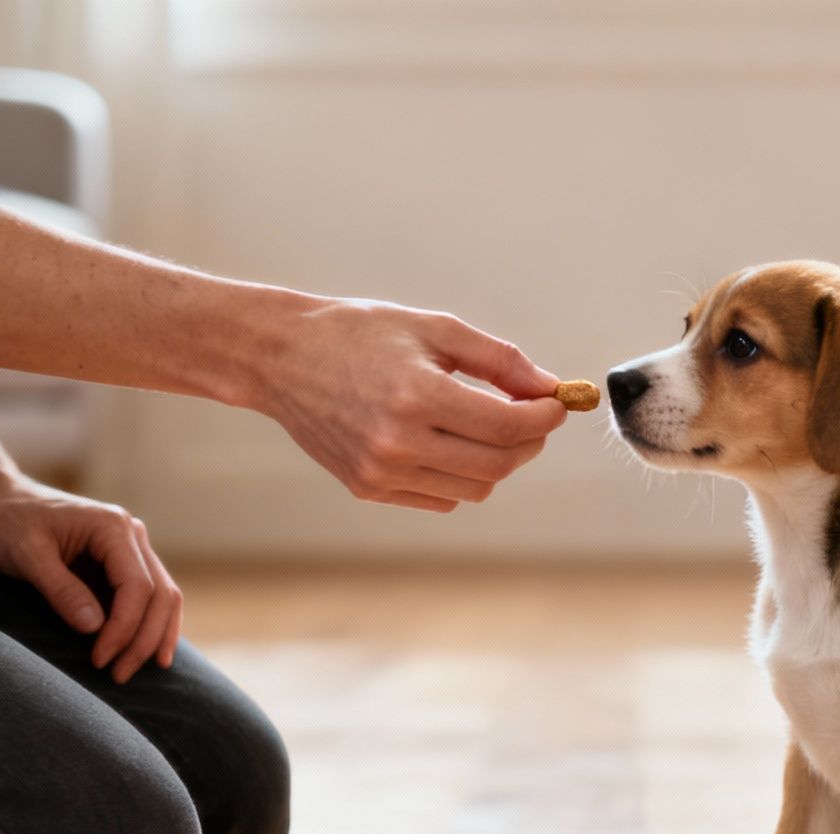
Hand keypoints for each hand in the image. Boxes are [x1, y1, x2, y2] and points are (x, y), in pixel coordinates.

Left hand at [0, 476, 182, 683]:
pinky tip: (144, 652)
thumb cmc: (4, 522)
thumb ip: (61, 590)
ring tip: (136, 670)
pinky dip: (148, 625)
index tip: (100, 660)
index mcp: (113, 527)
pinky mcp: (119, 565)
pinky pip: (147, 598)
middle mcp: (131, 535)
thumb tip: (95, 628)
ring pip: (163, 597)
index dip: (124, 628)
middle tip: (118, 676)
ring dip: (154, 636)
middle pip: (160, 594)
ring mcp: (129, 550)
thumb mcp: (26, 555)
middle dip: (144, 639)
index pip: (138, 586)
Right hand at [257, 300, 567, 510]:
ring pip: (475, 488)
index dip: (545, 417)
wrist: (282, 358)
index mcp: (417, 395)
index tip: (557, 402)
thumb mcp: (434, 329)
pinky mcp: (368, 489)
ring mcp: (381, 472)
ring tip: (486, 426)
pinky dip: (459, 476)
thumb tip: (549, 388)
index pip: (508, 426)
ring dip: (496, 461)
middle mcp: (398, 442)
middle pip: (498, 464)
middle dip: (529, 441)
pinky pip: (441, 499)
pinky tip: (447, 442)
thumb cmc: (361, 333)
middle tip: (532, 416)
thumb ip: (498, 360)